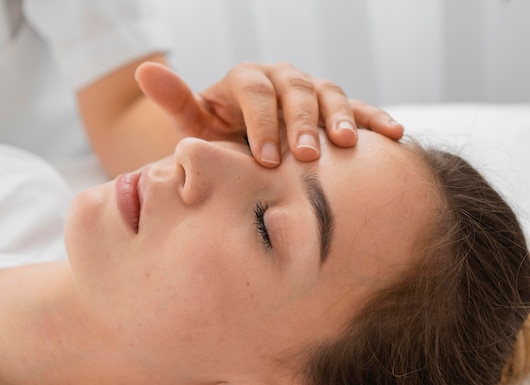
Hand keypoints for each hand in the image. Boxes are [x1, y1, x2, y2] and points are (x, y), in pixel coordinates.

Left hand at [135, 61, 403, 167]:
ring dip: (340, 117)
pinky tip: (394, 134)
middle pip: (295, 90)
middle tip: (304, 156)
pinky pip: (356, 107)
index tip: (263, 159)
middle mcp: (280, 79)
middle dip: (300, 123)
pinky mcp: (332, 107)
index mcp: (245, 81)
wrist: (244, 145)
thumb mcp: (194, 124)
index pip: (254, 92)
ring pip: (328, 93)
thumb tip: (145, 69)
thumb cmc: (218, 138)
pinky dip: (374, 118)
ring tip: (346, 145)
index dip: (260, 122)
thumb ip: (177, 100)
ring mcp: (309, 91)